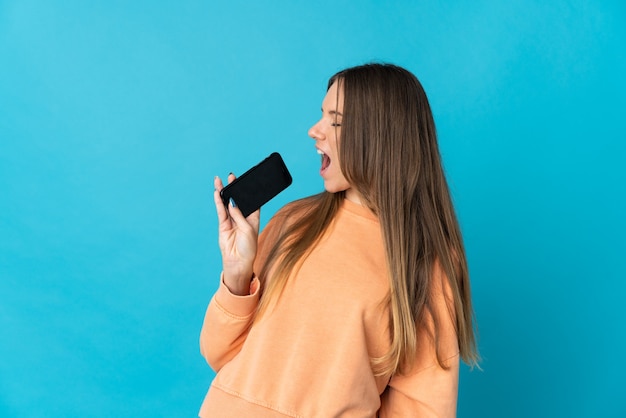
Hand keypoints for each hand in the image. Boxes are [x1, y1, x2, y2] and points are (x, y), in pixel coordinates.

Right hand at [213, 174, 260, 294]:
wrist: (239, 262)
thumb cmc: (248, 247)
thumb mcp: (248, 230)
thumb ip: (239, 216)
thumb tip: (231, 204)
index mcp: (253, 217)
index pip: (252, 201)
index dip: (249, 191)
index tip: (247, 181)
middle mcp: (242, 216)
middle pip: (237, 199)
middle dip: (235, 188)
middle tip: (232, 176)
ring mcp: (231, 220)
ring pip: (226, 203)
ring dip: (223, 192)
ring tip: (219, 180)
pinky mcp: (223, 225)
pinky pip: (220, 211)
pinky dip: (218, 202)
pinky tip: (217, 193)